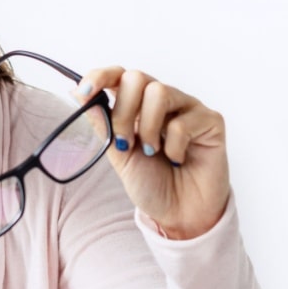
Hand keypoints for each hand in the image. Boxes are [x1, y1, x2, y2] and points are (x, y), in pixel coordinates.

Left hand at [75, 66, 230, 239]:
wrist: (179, 213)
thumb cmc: (151, 183)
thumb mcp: (118, 154)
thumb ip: (103, 123)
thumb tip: (77, 92)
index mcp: (137, 105)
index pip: (118, 75)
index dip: (101, 76)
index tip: (86, 91)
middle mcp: (163, 100)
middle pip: (137, 78)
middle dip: (124, 113)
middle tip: (126, 144)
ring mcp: (187, 107)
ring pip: (159, 92)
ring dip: (148, 128)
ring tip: (153, 152)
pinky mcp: (210, 120)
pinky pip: (183, 121)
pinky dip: (174, 147)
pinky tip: (178, 159)